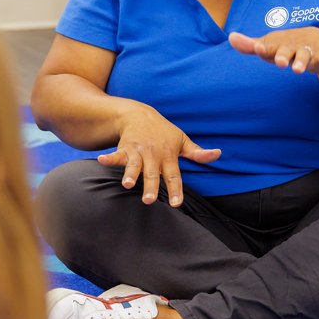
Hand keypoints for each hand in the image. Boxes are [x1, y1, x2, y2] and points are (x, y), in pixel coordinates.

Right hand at [97, 108, 219, 206]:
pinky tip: (101, 161)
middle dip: (150, 186)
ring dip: (130, 174)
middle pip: (153, 174)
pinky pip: (116, 154)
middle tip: (149, 201)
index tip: (176, 204)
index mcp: (169, 156)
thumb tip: (217, 154)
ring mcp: (138, 151)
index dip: (176, 190)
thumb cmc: (164, 132)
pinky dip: (109, 158)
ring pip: (134, 165)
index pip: (174, 176)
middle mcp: (153, 155)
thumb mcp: (182, 140)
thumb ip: (197, 153)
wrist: (140, 114)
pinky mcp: (124, 148)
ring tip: (127, 185)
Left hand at [229, 29, 318, 74]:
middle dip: (282, 56)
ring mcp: (306, 51)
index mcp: (277, 45)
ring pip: (304, 57)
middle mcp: (291, 47)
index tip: (257, 49)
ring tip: (297, 70)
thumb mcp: (268, 46)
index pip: (268, 47)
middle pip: (285, 52)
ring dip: (301, 62)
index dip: (262, 49)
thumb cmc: (284, 45)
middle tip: (279, 62)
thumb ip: (250, 46)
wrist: (314, 38)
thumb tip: (230, 37)